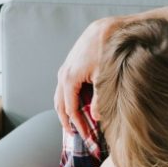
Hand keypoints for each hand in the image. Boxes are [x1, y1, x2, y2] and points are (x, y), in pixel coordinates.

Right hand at [55, 16, 120, 136]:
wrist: (107, 29)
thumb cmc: (107, 51)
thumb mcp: (105, 78)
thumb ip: (100, 99)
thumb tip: (97, 117)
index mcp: (69, 79)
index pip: (70, 109)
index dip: (78, 125)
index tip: (86, 136)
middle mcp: (63, 75)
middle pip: (60, 105)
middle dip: (68, 121)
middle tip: (76, 135)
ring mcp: (65, 69)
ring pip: (60, 96)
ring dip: (66, 111)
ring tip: (74, 124)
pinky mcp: (71, 66)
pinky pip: (65, 88)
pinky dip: (69, 100)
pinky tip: (78, 106)